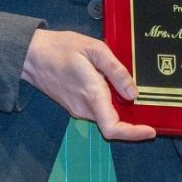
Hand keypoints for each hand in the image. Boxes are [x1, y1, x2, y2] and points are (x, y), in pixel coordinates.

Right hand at [21, 29, 155, 140]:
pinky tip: (114, 88)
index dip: (133, 134)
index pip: (112, 128)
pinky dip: (109, 104)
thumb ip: (115, 71)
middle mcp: (84, 108)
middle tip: (149, 108)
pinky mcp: (73, 105)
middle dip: (132, 120)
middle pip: (112, 123)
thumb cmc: (61, 48)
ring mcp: (77, 109)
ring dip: (120, 109)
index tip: (150, 131)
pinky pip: (97, 109)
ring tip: (132, 91)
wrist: (30, 54)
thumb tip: (133, 93)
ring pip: (105, 116)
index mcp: (91, 95)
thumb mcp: (94, 49)